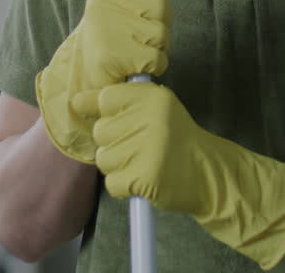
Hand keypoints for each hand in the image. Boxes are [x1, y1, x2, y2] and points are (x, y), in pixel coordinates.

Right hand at [35, 0, 189, 162]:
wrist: (88, 70)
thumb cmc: (118, 27)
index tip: (138, 2)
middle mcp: (101, 0)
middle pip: (161, 6)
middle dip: (158, 22)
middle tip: (135, 31)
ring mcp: (105, 29)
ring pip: (162, 33)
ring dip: (156, 45)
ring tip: (133, 47)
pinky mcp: (112, 58)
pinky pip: (158, 59)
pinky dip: (153, 65)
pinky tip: (134, 64)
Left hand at [90, 82, 284, 269]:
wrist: (208, 172)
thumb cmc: (177, 140)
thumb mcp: (157, 110)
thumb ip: (122, 103)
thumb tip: (77, 100)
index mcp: (153, 97)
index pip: (106, 97)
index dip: (102, 110)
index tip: (107, 117)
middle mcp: (151, 118)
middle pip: (101, 131)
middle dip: (114, 143)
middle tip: (140, 147)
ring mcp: (148, 148)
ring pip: (104, 159)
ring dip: (118, 166)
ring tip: (143, 163)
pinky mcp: (145, 177)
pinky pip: (112, 183)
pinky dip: (123, 187)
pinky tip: (143, 180)